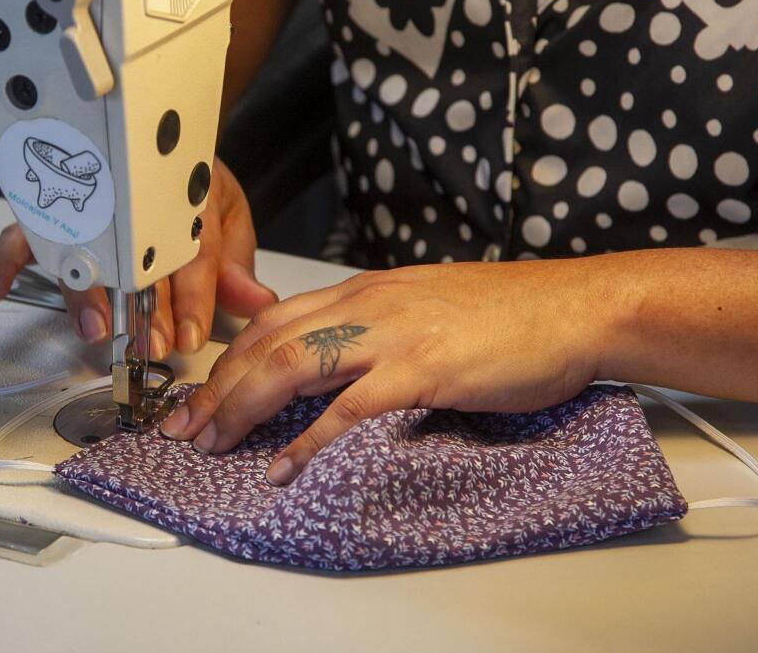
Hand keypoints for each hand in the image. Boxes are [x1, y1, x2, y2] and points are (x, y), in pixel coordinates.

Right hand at [0, 158, 276, 356]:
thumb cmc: (189, 180)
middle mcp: (132, 198)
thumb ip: (235, 263)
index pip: (190, 251)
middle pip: (134, 256)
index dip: (192, 298)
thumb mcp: (226, 214)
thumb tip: (257, 300)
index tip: (190, 335)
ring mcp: (89, 201)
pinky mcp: (55, 207)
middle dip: (142, 307)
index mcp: (182, 196)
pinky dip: (2, 261)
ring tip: (89, 326)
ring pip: (82, 246)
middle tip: (147, 344)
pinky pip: (20, 232)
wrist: (160, 125)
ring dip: (83, 291)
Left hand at [160, 258, 616, 484]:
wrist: (572, 307)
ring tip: (214, 444)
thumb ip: (374, 324)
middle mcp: (365, 305)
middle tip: (185, 427)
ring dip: (242, 407)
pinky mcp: (421, 369)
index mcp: (363, 290)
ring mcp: (391, 335)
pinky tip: (283, 466)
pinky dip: (307, 441)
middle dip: (216, 387)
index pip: (272, 320)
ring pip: (290, 365)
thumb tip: (336, 360)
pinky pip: (348, 407)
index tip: (201, 394)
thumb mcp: (423, 304)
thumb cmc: (506, 312)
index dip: (227, 357)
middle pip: (266, 342)